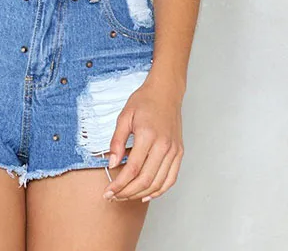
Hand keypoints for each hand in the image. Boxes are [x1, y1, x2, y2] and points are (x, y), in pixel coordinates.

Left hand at [102, 81, 183, 202]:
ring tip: (126, 196)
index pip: (133, 169)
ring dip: (141, 194)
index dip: (119, 184)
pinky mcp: (179, 153)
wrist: (165, 92)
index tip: (108, 191)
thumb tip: (111, 163)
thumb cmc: (144, 101)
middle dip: (127, 193)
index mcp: (148, 135)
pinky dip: (159, 190)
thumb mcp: (124, 116)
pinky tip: (147, 194)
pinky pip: (171, 179)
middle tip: (114, 197)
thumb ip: (117, 141)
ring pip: (158, 183)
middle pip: (146, 180)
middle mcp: (164, 145)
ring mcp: (174, 150)